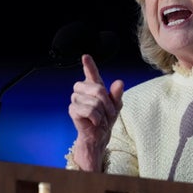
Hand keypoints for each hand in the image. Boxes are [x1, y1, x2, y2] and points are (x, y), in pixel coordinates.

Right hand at [68, 54, 123, 169]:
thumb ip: (117, 94)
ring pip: (95, 102)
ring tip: (100, 119)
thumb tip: (119, 83)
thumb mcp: (116, 105)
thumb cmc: (106, 118)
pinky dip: (96, 118)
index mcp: (93, 86)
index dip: (89, 65)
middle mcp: (82, 89)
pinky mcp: (73, 110)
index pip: (91, 73)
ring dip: (102, 113)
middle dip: (107, 103)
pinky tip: (94, 122)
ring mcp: (76, 99)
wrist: (99, 135)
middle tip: (108, 113)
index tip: (85, 56)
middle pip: (98, 89)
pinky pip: (90, 110)